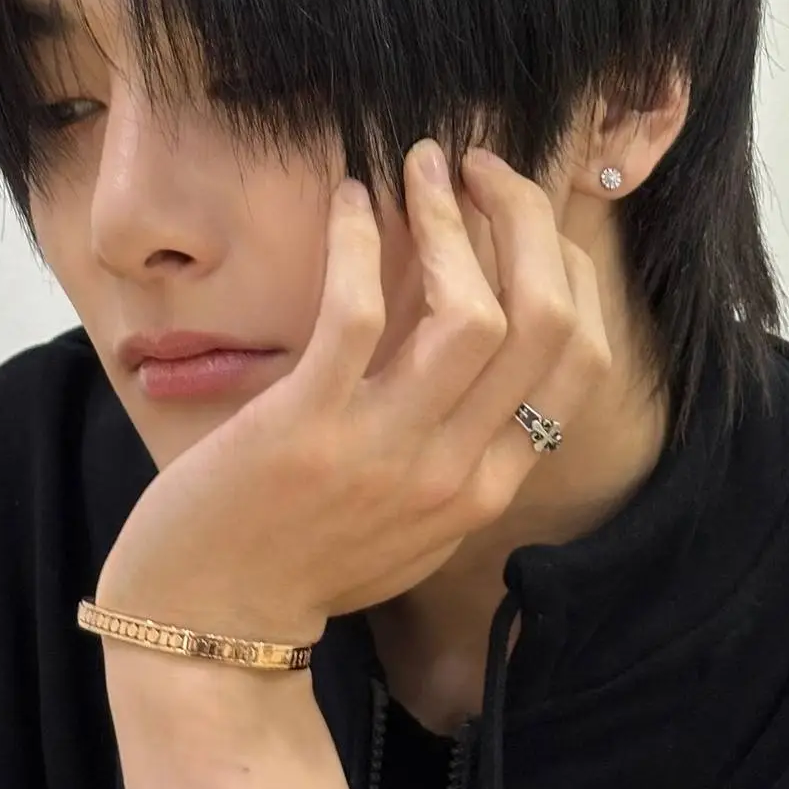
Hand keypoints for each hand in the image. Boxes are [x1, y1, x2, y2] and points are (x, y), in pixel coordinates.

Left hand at [96, 141, 611, 649]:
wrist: (208, 622)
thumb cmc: (306, 556)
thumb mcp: (413, 515)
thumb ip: (460, 438)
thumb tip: (478, 317)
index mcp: (489, 488)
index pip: (581, 360)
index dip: (570, 269)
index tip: (531, 219)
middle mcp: (456, 471)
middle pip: (544, 321)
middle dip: (529, 221)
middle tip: (485, 166)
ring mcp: (385, 452)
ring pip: (471, 312)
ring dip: (452, 220)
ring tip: (421, 168)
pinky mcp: (307, 428)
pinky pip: (357, 311)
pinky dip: (361, 241)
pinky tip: (350, 199)